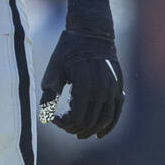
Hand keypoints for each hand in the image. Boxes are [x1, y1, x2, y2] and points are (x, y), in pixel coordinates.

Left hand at [39, 0, 124, 139]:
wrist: (91, 31)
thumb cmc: (68, 48)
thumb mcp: (55, 67)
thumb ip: (50, 91)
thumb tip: (46, 114)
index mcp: (84, 83)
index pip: (76, 117)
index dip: (64, 123)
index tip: (55, 118)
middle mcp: (101, 88)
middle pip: (90, 121)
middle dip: (75, 128)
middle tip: (64, 126)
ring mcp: (113, 88)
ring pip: (105, 120)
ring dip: (91, 130)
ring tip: (79, 133)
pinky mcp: (119, 87)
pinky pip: (116, 112)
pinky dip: (109, 125)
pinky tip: (99, 133)